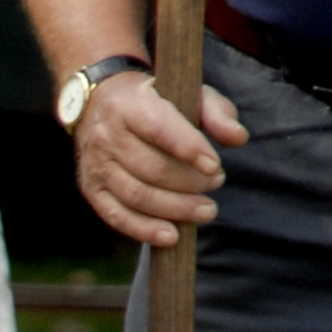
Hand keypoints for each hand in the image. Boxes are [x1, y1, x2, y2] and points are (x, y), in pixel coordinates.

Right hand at [76, 71, 251, 247]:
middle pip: (150, 168)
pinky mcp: (92, 189)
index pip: (159, 128)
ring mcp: (96, 164)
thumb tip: (238, 138)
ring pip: (136, 195)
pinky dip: (144, 230)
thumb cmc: (154, 101)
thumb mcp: (186, 94)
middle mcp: (107, 134)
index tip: (215, 166)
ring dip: (175, 209)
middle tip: (216, 184)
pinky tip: (171, 236)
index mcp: (129, 105)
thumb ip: (216, 112)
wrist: (99, 105)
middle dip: (189, 183)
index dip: (188, 149)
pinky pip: (117, 216)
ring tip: (206, 210)